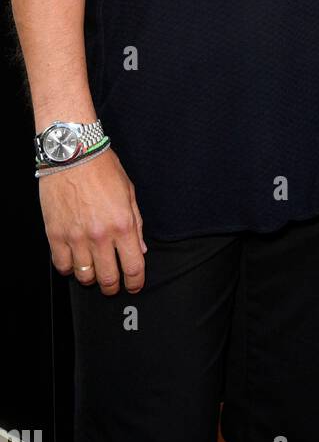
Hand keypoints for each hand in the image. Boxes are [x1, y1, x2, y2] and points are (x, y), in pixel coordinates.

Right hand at [39, 148, 147, 294]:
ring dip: (91, 278)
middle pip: (108, 278)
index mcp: (122, 224)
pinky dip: (69, 268)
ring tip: (94, 272)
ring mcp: (76, 237)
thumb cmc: (102, 168)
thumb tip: (140, 248)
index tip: (134, 285)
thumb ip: (136, 223)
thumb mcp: (129, 192)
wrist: (73, 154)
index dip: (135, 282)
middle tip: (114, 285)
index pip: (133, 267)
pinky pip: (62, 265)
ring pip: (84, 276)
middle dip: (113, 287)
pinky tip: (74, 261)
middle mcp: (100, 235)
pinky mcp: (55, 234)